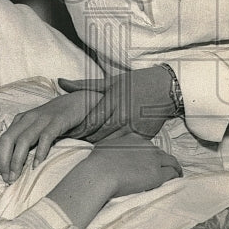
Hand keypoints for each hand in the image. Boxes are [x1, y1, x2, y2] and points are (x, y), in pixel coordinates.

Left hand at [0, 90, 101, 182]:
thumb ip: (22, 140)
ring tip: (15, 176)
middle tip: (5, 178)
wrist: (76, 102)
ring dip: (17, 160)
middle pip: (9, 139)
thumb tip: (8, 161)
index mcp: (20, 120)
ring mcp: (42, 119)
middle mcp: (28, 119)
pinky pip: (45, 137)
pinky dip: (40, 151)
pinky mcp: (57, 122)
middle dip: (4, 160)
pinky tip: (37, 164)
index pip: (3, 139)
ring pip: (24, 140)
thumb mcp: (34, 128)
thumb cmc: (53, 119)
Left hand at [58, 66, 175, 141]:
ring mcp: (134, 127)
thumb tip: (61, 82)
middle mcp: (123, 116)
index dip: (78, 129)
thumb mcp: (111, 81)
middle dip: (84, 138)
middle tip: (72, 141)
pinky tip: (105, 148)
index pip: (91, 121)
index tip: (68, 132)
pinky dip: (113, 146)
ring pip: (110, 142)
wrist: (166, 88)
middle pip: (98, 134)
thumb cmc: (137, 82)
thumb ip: (85, 85)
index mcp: (113, 100)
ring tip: (85, 145)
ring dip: (97, 144)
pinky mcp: (143, 136)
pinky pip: (123, 145)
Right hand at [92, 131, 182, 197]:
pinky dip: (175, 175)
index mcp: (134, 138)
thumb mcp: (105, 145)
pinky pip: (171, 173)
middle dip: (163, 161)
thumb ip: (114, 146)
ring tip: (177, 173)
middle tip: (165, 168)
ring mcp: (153, 160)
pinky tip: (176, 179)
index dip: (151, 154)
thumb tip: (112, 150)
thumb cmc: (98, 162)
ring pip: (170, 161)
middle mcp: (146, 146)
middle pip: (160, 153)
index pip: (148, 146)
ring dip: (174, 167)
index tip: (150, 161)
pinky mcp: (156, 174)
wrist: (101, 173)